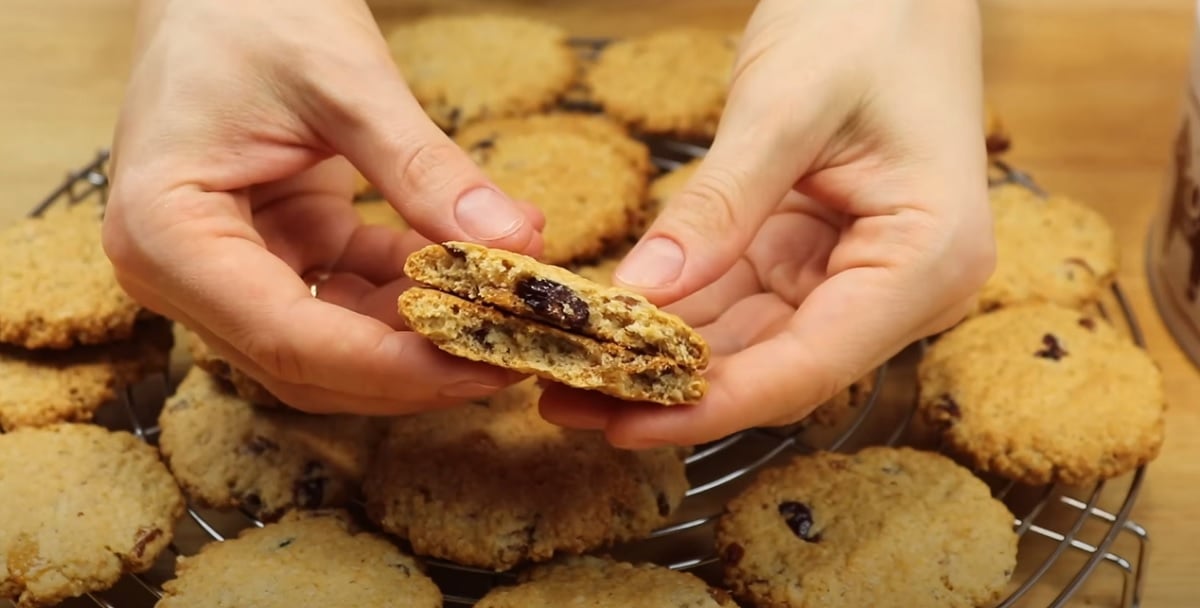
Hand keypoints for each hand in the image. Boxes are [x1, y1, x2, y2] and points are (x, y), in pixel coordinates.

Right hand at [102, 0, 543, 413]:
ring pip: (334, 345)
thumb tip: (514, 244)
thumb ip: (425, 170)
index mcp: (166, 233)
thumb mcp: (345, 82)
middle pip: (309, 363)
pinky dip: (411, 290)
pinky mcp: (275, 249)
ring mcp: (226, 267)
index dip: (395, 367)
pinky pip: (349, 296)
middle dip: (416, 367)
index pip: (288, 338)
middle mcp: (181, 271)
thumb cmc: (252, 9)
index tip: (487, 366)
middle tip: (513, 355)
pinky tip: (472, 271)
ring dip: (421, 336)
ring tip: (506, 311)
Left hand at [540, 0, 994, 446]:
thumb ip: (718, 207)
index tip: (624, 421)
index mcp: (926, 259)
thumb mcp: (786, 108)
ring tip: (568, 373)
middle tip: (568, 399)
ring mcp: (853, 271)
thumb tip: (642, 296)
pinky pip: (736, 296)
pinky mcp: (810, 252)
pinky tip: (609, 326)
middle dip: (668, 389)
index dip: (713, 403)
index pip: (811, 363)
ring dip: (660, 359)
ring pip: (747, 339)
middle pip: (773, 365)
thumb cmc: (868, 18)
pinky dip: (674, 311)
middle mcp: (897, 285)